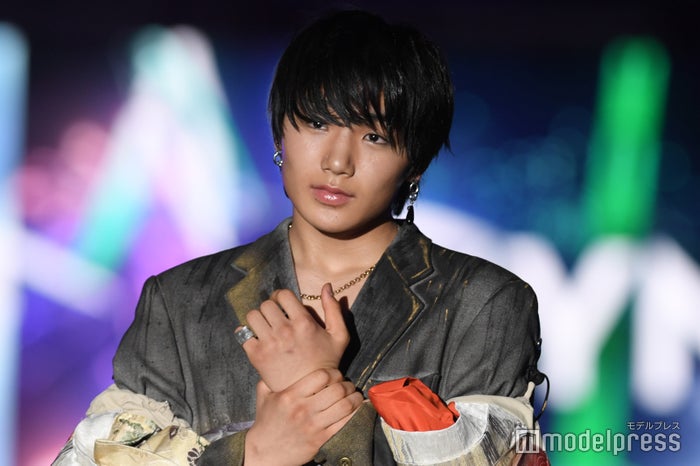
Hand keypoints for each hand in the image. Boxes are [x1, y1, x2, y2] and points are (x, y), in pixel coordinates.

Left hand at [241, 284, 348, 391]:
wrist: (311, 392)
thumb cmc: (326, 362)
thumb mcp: (339, 336)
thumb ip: (333, 309)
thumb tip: (327, 286)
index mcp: (303, 322)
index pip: (283, 294)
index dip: (281, 296)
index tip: (282, 305)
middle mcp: (284, 331)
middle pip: (266, 304)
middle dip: (270, 308)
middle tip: (274, 317)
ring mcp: (269, 343)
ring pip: (252, 316)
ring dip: (258, 319)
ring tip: (265, 326)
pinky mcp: (256, 356)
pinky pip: (242, 334)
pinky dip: (247, 334)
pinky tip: (257, 339)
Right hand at [244, 368, 362, 465]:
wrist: (264, 452)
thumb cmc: (266, 422)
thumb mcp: (264, 396)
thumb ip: (270, 377)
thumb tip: (276, 361)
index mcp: (290, 396)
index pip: (322, 376)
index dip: (333, 373)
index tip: (335, 375)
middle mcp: (303, 409)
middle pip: (337, 390)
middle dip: (347, 384)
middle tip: (348, 385)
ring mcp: (313, 425)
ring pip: (345, 406)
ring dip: (354, 398)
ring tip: (354, 395)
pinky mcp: (321, 439)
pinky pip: (345, 424)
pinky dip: (355, 414)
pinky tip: (355, 409)